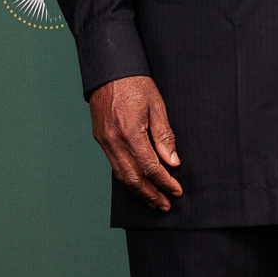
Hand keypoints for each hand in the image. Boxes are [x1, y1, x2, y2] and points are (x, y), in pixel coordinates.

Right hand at [89, 75, 182, 209]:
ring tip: (153, 201)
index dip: (164, 182)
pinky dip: (127, 178)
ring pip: (121, 176)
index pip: (150, 167)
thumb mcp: (157, 106)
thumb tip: (172, 162)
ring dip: (138, 191)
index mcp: (130, 132)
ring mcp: (105, 141)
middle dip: (151, 195)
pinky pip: (114, 165)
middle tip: (165, 205)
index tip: (176, 191)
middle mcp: (114, 141)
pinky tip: (138, 183)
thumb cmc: (135, 84)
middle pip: (133, 178)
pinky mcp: (101, 139)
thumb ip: (164, 136)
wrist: (109, 70)